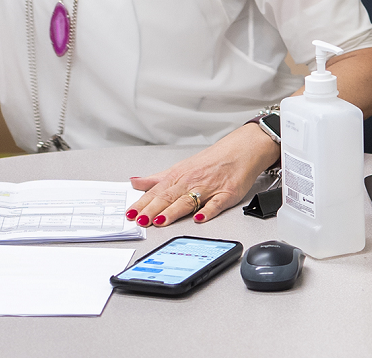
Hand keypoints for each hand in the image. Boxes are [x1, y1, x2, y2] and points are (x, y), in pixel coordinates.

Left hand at [127, 125, 278, 226]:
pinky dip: (208, 211)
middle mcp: (191, 181)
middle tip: (140, 220)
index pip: (157, 192)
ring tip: (160, 221)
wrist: (240, 150)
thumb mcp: (180, 167)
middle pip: (169, 197)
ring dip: (173, 211)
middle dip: (153, 209)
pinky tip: (199, 218)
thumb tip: (135, 182)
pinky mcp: (227, 193)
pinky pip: (217, 204)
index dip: (143, 203)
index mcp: (179, 176)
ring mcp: (209, 188)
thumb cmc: (211, 161)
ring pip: (188, 201)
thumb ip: (157, 178)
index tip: (131, 213)